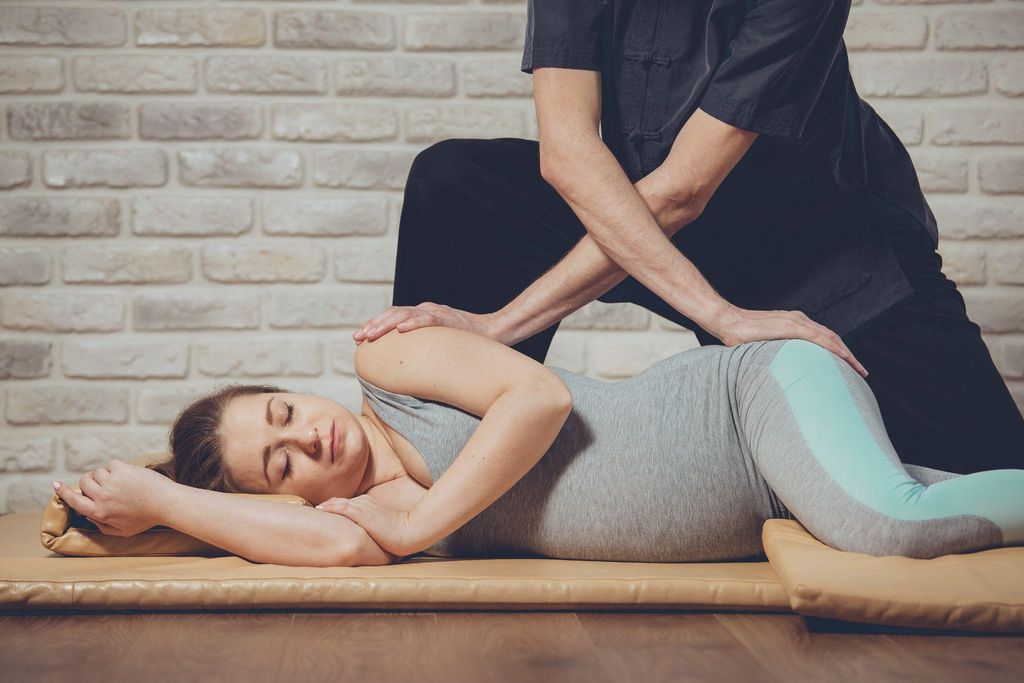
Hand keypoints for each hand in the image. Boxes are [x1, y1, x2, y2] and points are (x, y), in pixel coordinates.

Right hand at [52, 460, 171, 536]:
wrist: (166, 502)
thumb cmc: (146, 519)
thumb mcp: (122, 532)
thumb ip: (102, 526)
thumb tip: (89, 516)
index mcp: (99, 512)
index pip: (74, 501)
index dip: (63, 492)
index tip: (56, 485)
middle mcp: (102, 496)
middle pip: (83, 483)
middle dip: (89, 484)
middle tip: (101, 486)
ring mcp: (111, 481)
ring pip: (96, 472)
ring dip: (103, 476)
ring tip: (118, 483)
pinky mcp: (122, 468)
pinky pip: (110, 465)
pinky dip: (116, 468)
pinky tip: (126, 476)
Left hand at [316, 495, 419, 556]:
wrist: (411, 531)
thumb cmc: (400, 532)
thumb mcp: (384, 525)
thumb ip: (371, 525)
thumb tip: (364, 535)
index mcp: (368, 503)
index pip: (345, 504)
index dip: (332, 508)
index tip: (319, 512)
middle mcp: (364, 501)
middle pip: (338, 503)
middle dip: (325, 507)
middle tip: (306, 512)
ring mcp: (363, 506)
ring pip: (337, 504)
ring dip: (324, 507)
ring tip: (307, 511)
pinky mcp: (362, 513)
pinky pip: (341, 507)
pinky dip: (329, 507)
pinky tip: (319, 509)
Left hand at [352, 302, 499, 344]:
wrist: (496, 332)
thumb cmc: (467, 342)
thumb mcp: (440, 344)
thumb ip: (423, 348)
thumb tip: (405, 366)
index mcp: (422, 315)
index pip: (393, 317)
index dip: (375, 326)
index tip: (360, 339)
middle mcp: (427, 310)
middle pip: (394, 313)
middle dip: (374, 325)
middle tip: (359, 338)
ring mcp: (437, 312)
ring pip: (405, 314)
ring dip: (386, 324)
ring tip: (371, 334)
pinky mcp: (449, 318)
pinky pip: (428, 319)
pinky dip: (413, 323)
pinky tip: (400, 330)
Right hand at [712, 306, 868, 377]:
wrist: (727, 321)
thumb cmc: (739, 335)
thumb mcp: (762, 346)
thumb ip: (774, 353)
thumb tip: (777, 373)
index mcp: (793, 324)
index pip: (823, 339)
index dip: (837, 352)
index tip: (847, 367)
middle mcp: (799, 320)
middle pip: (832, 338)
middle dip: (849, 355)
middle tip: (861, 372)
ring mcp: (796, 322)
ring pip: (830, 338)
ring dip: (847, 353)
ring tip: (858, 369)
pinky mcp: (792, 326)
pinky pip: (819, 338)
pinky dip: (834, 348)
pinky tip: (844, 358)